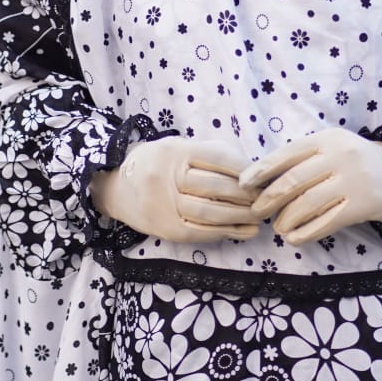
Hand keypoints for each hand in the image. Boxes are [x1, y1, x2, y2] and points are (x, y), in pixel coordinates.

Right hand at [90, 137, 259, 241]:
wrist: (116, 188)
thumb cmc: (157, 164)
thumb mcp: (178, 147)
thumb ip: (210, 155)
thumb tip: (251, 171)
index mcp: (174, 151)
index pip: (218, 158)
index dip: (244, 168)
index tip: (261, 177)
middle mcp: (167, 177)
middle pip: (216, 187)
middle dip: (246, 195)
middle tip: (266, 199)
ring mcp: (165, 205)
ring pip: (210, 212)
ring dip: (240, 216)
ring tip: (259, 217)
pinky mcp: (166, 229)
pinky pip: (201, 233)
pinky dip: (226, 232)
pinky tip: (244, 231)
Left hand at [239, 128, 381, 244]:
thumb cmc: (356, 162)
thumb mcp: (333, 148)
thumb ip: (304, 158)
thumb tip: (262, 179)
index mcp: (327, 139)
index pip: (286, 154)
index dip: (261, 170)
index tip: (244, 185)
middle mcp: (339, 156)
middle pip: (293, 181)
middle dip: (269, 199)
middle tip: (257, 211)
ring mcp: (353, 180)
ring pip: (307, 203)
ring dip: (286, 219)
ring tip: (278, 228)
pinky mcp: (363, 204)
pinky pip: (327, 222)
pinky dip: (306, 232)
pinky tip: (294, 238)